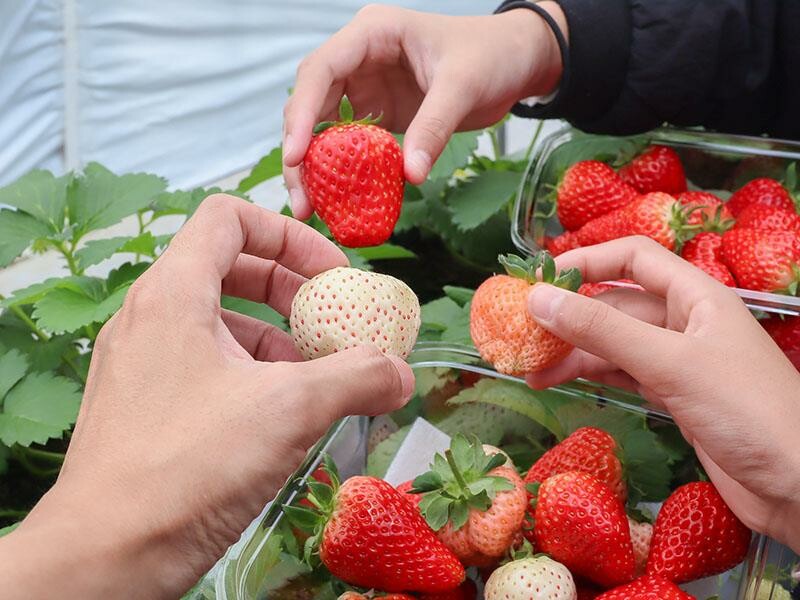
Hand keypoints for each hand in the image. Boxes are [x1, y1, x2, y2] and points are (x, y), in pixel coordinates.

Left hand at [0, 195, 413, 598]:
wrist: (107, 554)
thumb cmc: (187, 468)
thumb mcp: (290, 410)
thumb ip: (357, 377)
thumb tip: (400, 373)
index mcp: (173, 293)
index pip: (229, 218)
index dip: (289, 235)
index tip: (330, 278)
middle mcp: (149, 317)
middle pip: (228, 266)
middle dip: (290, 289)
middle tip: (330, 322)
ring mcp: (141, 361)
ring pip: (219, 321)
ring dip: (275, 338)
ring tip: (313, 376)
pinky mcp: (143, 403)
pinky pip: (204, 363)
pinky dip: (249, 373)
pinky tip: (278, 415)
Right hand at [282, 3, 565, 217]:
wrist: (514, 62)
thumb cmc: (491, 55)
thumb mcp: (463, 86)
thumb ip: (434, 127)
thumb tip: (409, 175)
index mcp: (371, 34)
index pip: (320, 71)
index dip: (302, 113)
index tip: (297, 156)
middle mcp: (358, 60)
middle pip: (310, 104)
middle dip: (300, 151)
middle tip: (301, 199)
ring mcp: (365, 89)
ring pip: (324, 129)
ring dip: (315, 168)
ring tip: (311, 207)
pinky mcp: (378, 116)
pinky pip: (352, 146)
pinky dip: (344, 172)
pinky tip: (341, 200)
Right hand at [526, 236, 799, 551]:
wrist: (799, 485)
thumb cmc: (745, 410)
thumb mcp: (670, 363)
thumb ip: (603, 330)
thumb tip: (537, 298)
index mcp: (696, 295)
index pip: (633, 258)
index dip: (587, 261)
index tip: (541, 280)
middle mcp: (686, 321)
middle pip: (617, 304)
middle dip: (570, 317)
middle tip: (522, 335)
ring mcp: (679, 361)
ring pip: (615, 343)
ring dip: (574, 352)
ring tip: (530, 370)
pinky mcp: (674, 396)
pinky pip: (623, 374)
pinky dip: (592, 376)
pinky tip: (560, 383)